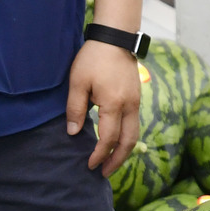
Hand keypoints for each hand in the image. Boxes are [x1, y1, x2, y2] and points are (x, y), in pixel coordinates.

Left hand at [67, 40, 141, 175]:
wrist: (115, 38)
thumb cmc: (94, 59)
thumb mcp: (78, 83)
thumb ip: (75, 109)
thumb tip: (73, 133)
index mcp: (113, 104)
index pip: (109, 138)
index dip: (99, 154)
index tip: (89, 165)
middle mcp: (129, 106)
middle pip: (128, 141)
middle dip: (117, 160)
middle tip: (105, 173)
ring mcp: (136, 101)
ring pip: (135, 133)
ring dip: (124, 150)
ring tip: (112, 161)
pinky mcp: (136, 96)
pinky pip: (134, 123)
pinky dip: (127, 137)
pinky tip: (117, 140)